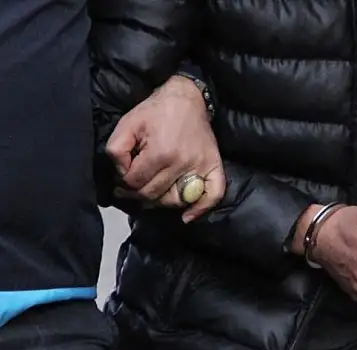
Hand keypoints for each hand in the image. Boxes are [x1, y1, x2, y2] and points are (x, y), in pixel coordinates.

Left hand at [107, 75, 224, 222]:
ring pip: (175, 200)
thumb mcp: (127, 124)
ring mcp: (200, 166)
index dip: (123, 181)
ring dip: (159, 201)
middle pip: (153, 194)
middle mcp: (182, 163)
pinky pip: (213, 195)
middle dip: (136, 193)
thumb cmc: (155, 111)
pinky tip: (187, 217)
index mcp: (160, 153)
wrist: (187, 98)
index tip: (121, 176)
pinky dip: (201, 209)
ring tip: (150, 194)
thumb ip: (116, 150)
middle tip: (130, 187)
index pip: (135, 183)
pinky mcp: (213, 166)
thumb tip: (121, 173)